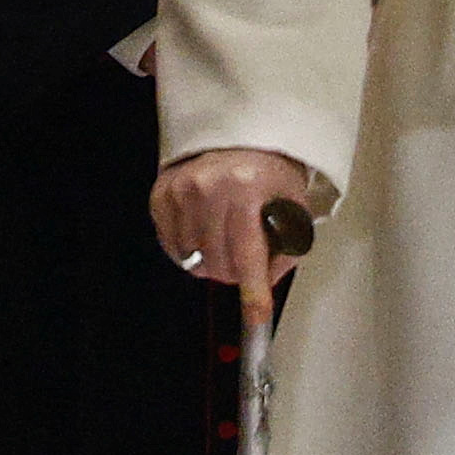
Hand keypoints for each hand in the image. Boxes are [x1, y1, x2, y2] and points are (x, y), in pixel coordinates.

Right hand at [151, 147, 319, 324]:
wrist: (241, 139)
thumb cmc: (269, 176)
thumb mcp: (292, 209)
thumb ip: (283, 252)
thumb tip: (263, 287)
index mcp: (248, 188)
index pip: (248, 254)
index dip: (253, 292)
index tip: (257, 316)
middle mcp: (210, 187)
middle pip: (218, 263)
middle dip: (234, 274)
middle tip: (245, 262)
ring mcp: (181, 189)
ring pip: (193, 259)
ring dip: (211, 262)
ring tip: (225, 241)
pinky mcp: (162, 193)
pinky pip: (171, 246)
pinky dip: (189, 251)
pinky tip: (204, 235)